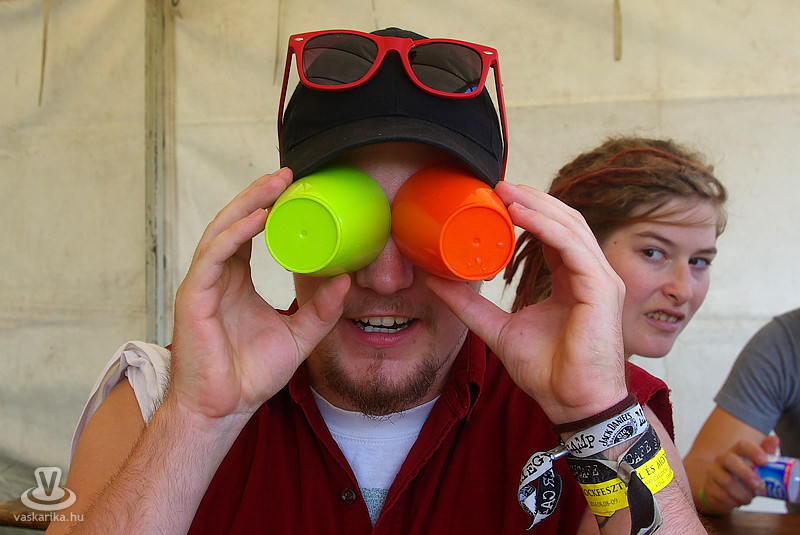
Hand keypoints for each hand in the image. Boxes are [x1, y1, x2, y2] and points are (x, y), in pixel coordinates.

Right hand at [169, 168, 350, 424]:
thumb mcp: (299, 336)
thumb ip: (322, 309)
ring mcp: (203, 283)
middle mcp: (218, 276)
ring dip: (248, 203)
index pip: (249, 233)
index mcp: (237, 280)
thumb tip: (348, 278)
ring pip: (222, 229)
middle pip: (235, 222)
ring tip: (275, 185)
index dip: (268, 208)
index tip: (295, 190)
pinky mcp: (194, 296)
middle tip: (287, 174)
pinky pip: (213, 255)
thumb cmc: (251, 374)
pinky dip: (235, 233)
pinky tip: (257, 219)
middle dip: (259, 194)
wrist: (224, 407)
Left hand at [425, 182, 627, 423]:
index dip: (528, 211)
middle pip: (564, 221)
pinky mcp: (602, 290)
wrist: (572, 404)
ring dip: (537, 205)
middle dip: (532, 199)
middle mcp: (591, 274)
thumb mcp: (498, 328)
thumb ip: (470, 304)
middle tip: (496, 186)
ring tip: (505, 193)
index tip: (495, 198)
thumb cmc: (548, 371)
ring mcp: (601, 279)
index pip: (554, 233)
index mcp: (573, 279)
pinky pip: (573, 247)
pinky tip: (521, 215)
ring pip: (570, 226)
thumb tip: (434, 280)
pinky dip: (547, 227)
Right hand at [699, 435, 779, 512]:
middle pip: (730, 460)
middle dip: (745, 473)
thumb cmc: (741, 476)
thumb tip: (774, 439)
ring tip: (749, 498)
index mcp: (735, 452)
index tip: (764, 461)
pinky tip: (737, 501)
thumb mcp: (754, 466)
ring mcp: (713, 473)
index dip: (753, 451)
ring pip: (726, 481)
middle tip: (757, 484)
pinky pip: (721, 495)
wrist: (719, 488)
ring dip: (741, 492)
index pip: (742, 445)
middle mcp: (721, 459)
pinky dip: (733, 501)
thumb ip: (765, 453)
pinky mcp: (709, 487)